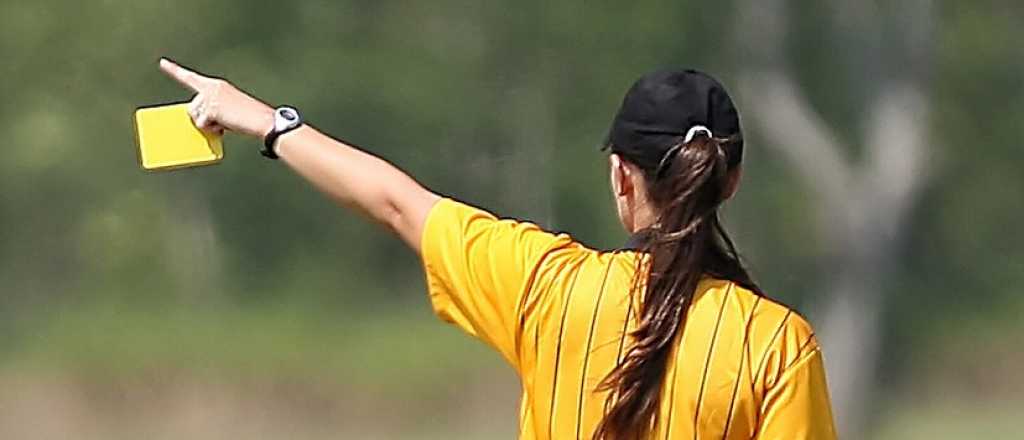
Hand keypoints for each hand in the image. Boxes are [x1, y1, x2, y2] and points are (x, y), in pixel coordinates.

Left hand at [159, 58, 274, 137]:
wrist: (262, 120)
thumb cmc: (250, 117)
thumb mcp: (228, 110)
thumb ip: (212, 110)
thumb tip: (197, 121)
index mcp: (217, 85)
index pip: (190, 77)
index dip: (174, 70)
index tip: (163, 63)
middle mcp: (211, 87)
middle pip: (192, 106)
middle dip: (202, 117)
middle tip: (221, 122)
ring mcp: (210, 97)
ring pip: (195, 116)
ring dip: (208, 124)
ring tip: (226, 123)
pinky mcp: (211, 108)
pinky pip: (201, 124)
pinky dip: (211, 129)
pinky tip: (225, 126)